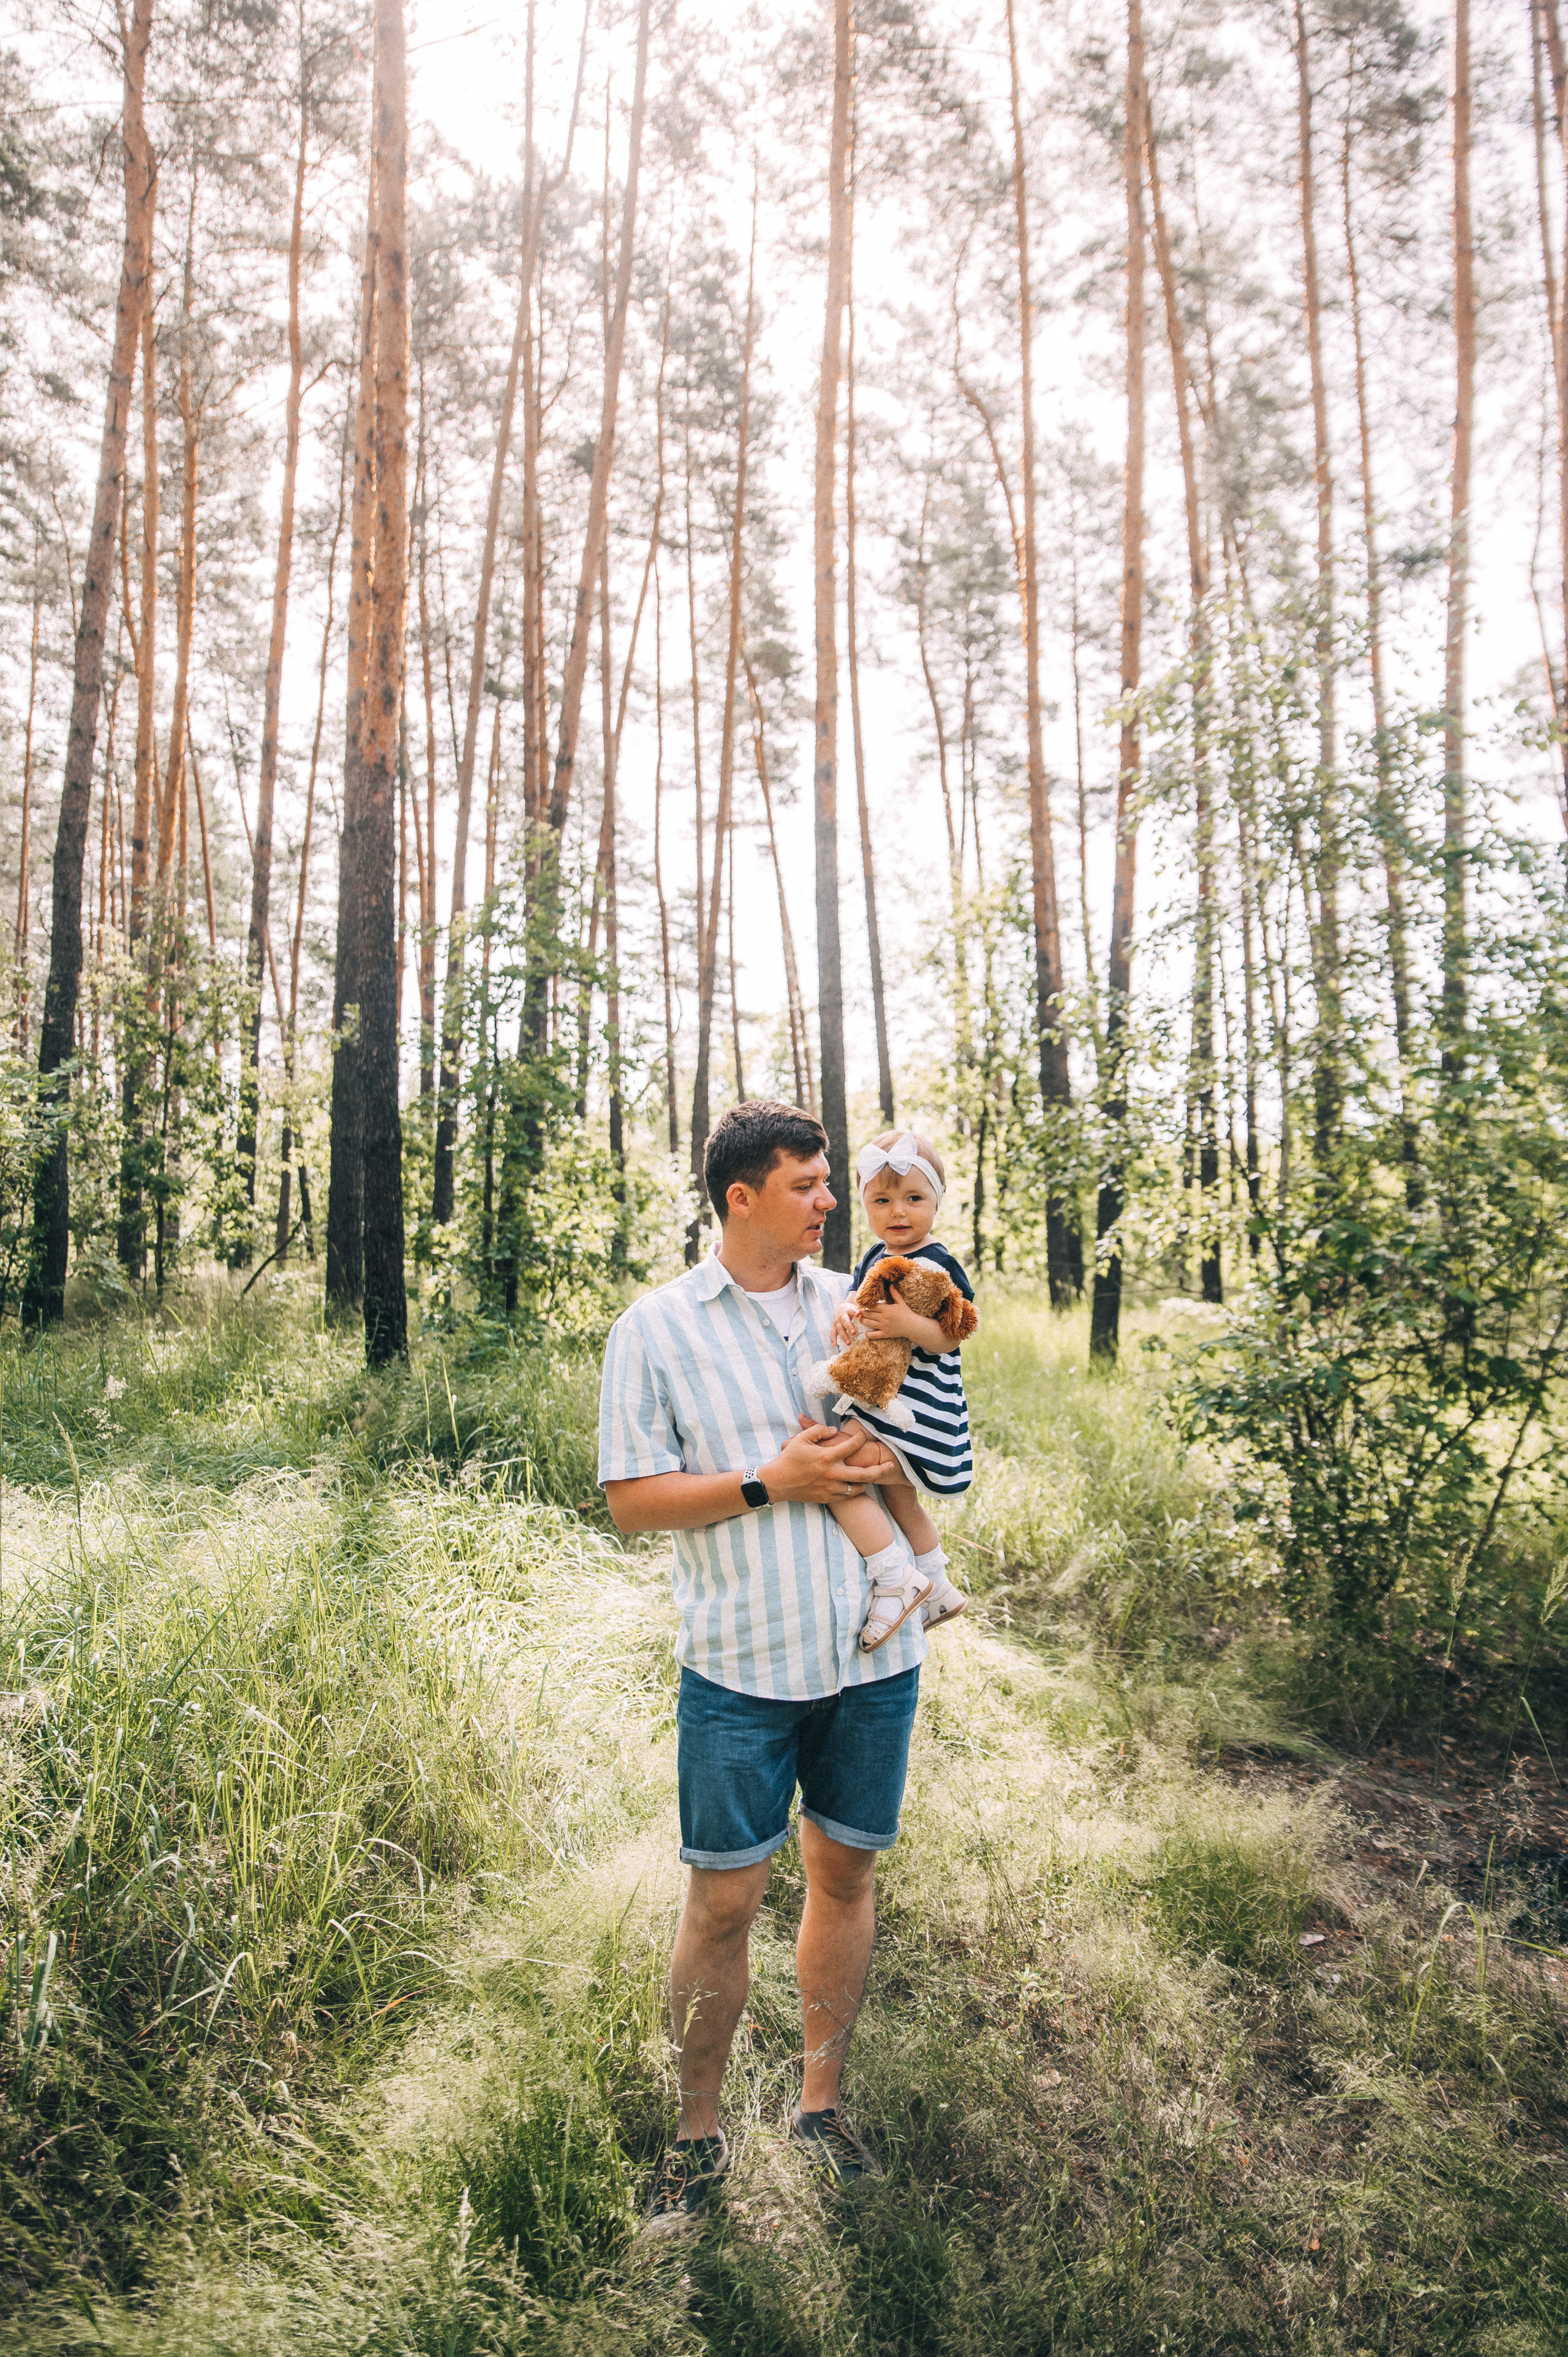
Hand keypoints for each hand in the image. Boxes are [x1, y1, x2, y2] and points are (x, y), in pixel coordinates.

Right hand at [758, 1418, 898, 1504]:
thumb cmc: (788, 1459)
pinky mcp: (827, 1498)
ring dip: (868, 1482)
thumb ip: (818, 1430)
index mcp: (827, 1457)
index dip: (861, 1438)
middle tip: (891, 1465)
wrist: (777, 1483)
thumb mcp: (801, 1439)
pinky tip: (857, 1486)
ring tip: (874, 1477)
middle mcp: (832, 1474)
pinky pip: (847, 1497)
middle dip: (880, 1470)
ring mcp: (830, 1488)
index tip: (864, 1435)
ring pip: (857, 1488)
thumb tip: (833, 1430)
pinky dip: (854, 1491)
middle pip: (864, 1474)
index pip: (852, 1446)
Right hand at [830, 1303, 862, 1346]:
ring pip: (839, 1329)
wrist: (840, 1309)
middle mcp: (841, 1316)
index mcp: (848, 1310)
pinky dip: (833, 1339)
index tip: (858, 1314)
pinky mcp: (834, 1327)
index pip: (851, 1311)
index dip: (854, 1312)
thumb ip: (862, 1311)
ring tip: (849, 1343)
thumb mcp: (856, 1308)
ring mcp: (837, 1322)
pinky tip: (834, 1345)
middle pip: (845, 1321)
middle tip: (854, 1333)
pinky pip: (832, 1333)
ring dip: (844, 1336)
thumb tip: (870, 1313)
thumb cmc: (852, 1311)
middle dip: (849, 1327)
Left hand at [855, 1297, 938, 1344]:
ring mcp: (884, 1327)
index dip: (866, 1305)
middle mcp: (883, 1318)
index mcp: (886, 1309)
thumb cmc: (907, 1313)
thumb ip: (895, 1293)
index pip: (872, 1306)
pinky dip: (869, 1334)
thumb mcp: (901, 1302)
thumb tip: (891, 1285)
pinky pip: (874, 1335)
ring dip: (863, 1321)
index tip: (864, 1304)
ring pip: (869, 1324)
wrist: (913, 1326)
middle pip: (868, 1314)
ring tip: (862, 1319)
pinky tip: (867, 1332)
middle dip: (863, 1312)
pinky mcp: (885, 1334)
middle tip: (861, 1311)